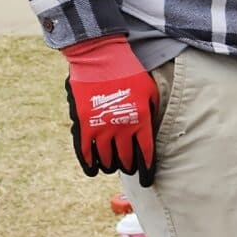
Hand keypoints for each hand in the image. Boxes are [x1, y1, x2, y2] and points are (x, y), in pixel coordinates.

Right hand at [64, 35, 159, 184]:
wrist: (101, 56)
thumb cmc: (129, 71)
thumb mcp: (150, 92)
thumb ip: (152, 114)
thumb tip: (153, 131)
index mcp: (141, 121)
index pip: (147, 156)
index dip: (147, 171)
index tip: (147, 180)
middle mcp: (122, 128)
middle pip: (126, 160)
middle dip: (128, 166)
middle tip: (128, 166)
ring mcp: (101, 127)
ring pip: (107, 159)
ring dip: (111, 165)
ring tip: (112, 164)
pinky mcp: (83, 123)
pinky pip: (86, 152)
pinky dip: (89, 164)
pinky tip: (93, 169)